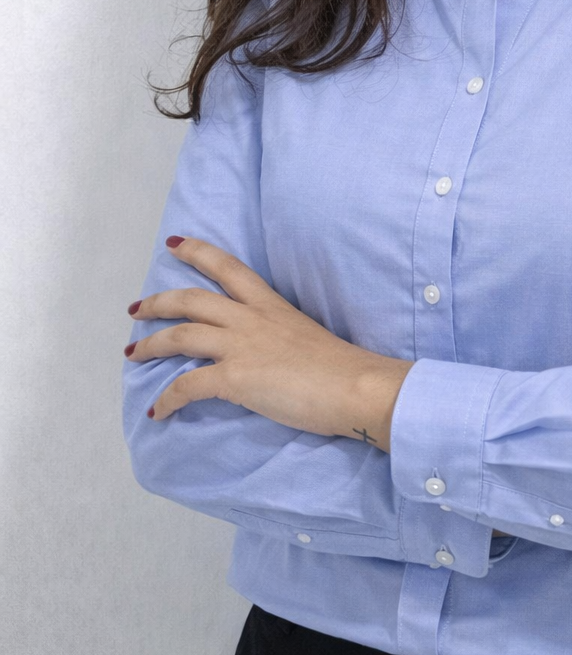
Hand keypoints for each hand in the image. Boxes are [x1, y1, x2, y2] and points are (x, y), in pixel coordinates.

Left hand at [124, 237, 412, 447]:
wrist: (355, 386)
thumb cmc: (341, 368)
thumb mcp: (305, 336)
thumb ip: (278, 337)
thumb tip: (266, 354)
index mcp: (270, 304)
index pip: (228, 267)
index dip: (197, 251)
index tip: (175, 243)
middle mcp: (251, 318)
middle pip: (191, 299)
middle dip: (158, 302)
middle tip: (136, 309)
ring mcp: (240, 345)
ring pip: (180, 334)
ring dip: (150, 345)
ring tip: (133, 355)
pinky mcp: (235, 377)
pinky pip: (187, 385)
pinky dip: (167, 399)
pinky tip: (159, 411)